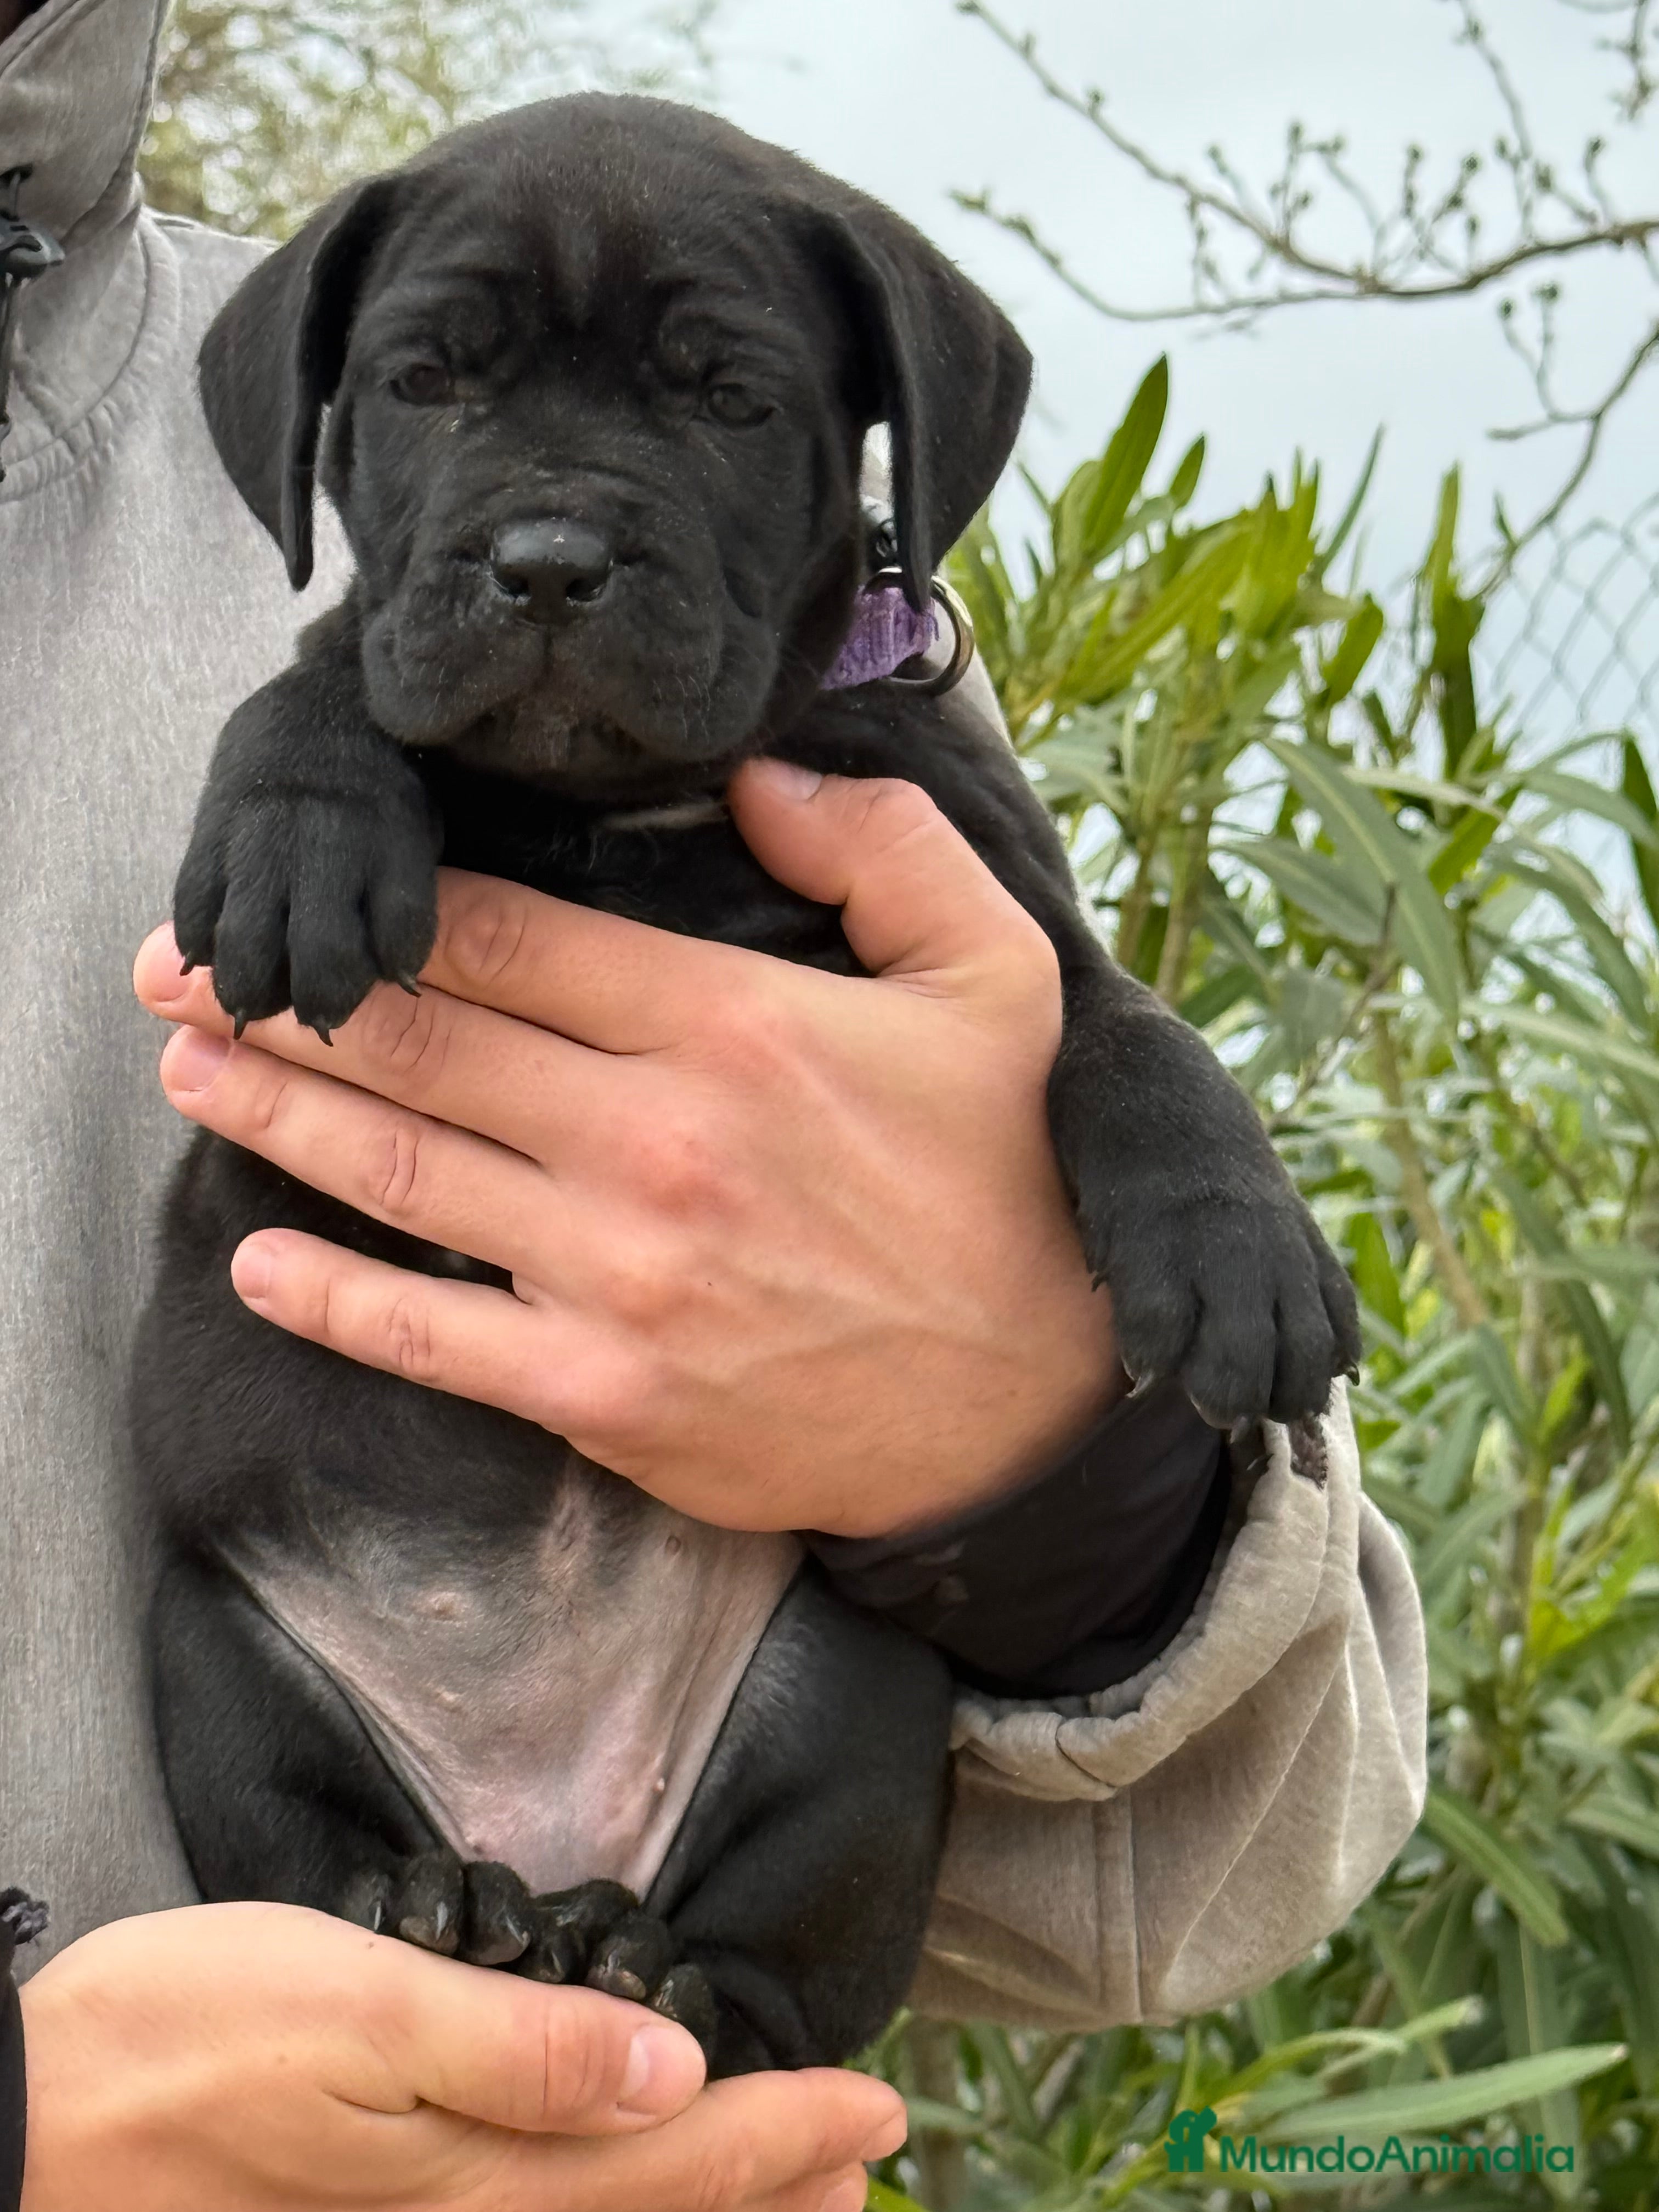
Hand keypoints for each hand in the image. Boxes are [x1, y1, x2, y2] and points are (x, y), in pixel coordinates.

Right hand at [20, 1903, 902, 2211]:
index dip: (789, 2133)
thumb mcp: (354, 2009)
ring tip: (795, 2196)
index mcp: (481, 2175)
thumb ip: (520, 2050)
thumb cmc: (181, 2043)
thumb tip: (670, 2074)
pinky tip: (619, 2198)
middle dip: (774, 2196)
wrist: (27, 2132)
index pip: (679, 2158)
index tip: (880, 2109)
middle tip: (862, 2165)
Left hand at [133, 761, 1121, 1537]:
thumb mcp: (1004, 979)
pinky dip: (334, 1300)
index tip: (318, 888)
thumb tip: (759, 774)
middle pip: (425, 1046)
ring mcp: (620, 1279)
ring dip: (277, 1117)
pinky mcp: (608, 1398)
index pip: (513, 941)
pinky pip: (436, 1340)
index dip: (397, 909)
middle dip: (287, 999)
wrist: (1039, 1406)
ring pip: (406, 1174)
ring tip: (187, 1069)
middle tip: (183, 967)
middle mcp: (656, 1145)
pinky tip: (258, 1265)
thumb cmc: (1013, 1183)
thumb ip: (886, 848)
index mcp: (735, 1028)